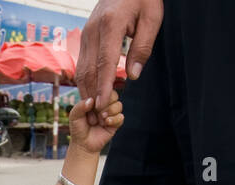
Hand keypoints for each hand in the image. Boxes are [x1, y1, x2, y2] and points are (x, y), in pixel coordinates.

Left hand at [68, 91, 122, 152]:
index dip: (100, 95)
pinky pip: (121, 117)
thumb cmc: (78, 129)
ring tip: (101, 118)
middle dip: (107, 102)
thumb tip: (91, 100)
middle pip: (114, 95)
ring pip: (119, 105)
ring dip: (110, 111)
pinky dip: (114, 119)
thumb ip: (80, 106)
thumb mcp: (74, 116)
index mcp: (95, 100)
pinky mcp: (116, 123)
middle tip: (98, 111)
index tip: (93, 104)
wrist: (83, 144)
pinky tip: (106, 123)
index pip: (103, 89)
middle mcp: (104, 105)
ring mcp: (111, 114)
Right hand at [76, 0, 162, 124]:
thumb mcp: (152, 19)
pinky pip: (83, 62)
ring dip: (88, 90)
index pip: (105, 62)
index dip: (103, 86)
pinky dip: (87, 80)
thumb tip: (133, 76)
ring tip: (97, 110)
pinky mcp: (86, 36)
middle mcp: (93, 30)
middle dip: (93, 94)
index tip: (102, 105)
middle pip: (88, 69)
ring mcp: (86, 33)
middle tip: (100, 116)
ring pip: (82, 68)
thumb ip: (142, 48)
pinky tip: (95, 92)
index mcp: (110, 25)